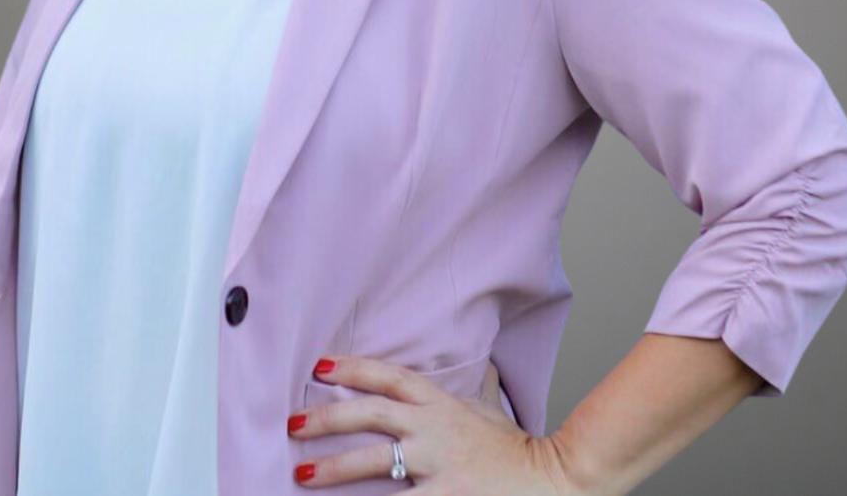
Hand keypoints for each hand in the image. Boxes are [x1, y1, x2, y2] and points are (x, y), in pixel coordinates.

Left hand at [287, 354, 576, 492]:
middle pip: (371, 414)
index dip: (354, 368)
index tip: (320, 365)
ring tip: (302, 473)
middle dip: (328, 417)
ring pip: (375, 461)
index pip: (389, 377)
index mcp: (440, 403)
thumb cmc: (517, 450)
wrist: (553, 480)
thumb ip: (480, 388)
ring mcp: (438, 463)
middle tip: (293, 423)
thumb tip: (485, 366)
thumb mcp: (492, 411)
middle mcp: (434, 428)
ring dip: (335, 467)